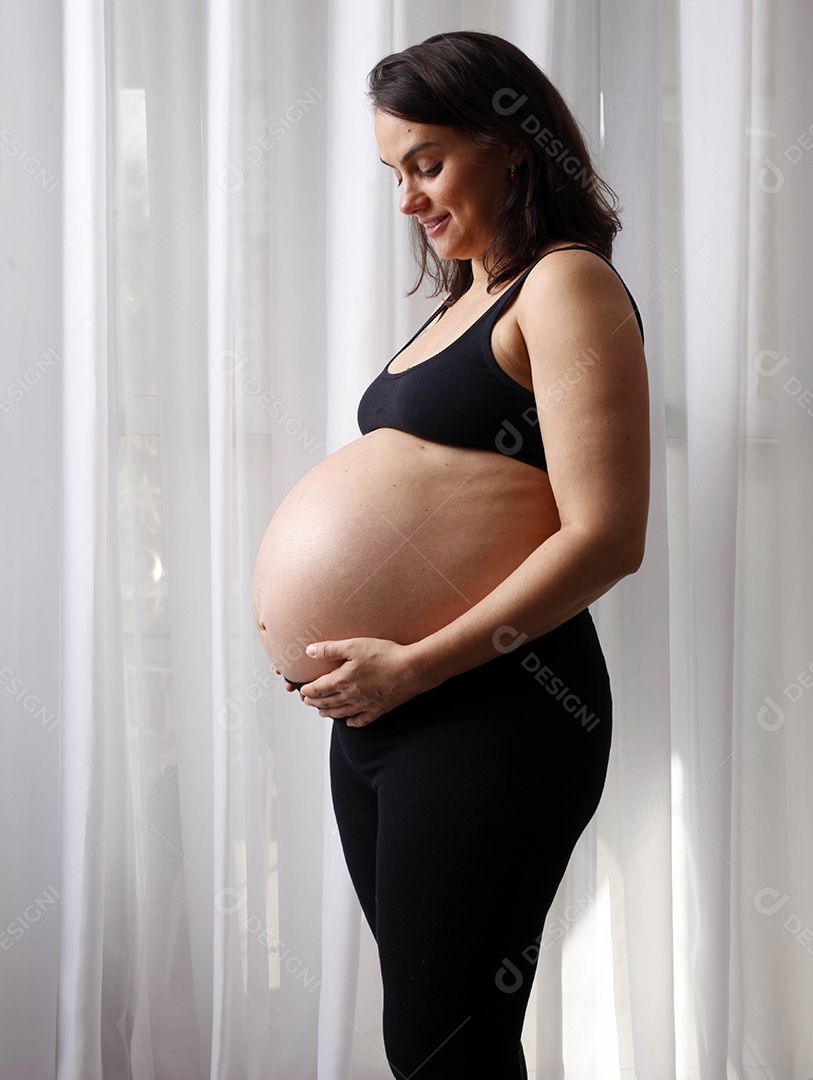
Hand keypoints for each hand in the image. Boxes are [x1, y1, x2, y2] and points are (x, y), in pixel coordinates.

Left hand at [296, 637, 427, 726]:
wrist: (411, 670)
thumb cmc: (384, 655)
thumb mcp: (354, 646)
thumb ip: (330, 649)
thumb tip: (309, 651)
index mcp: (342, 680)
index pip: (319, 689)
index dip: (308, 691)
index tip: (301, 692)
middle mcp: (351, 696)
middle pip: (328, 702)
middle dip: (315, 702)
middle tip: (307, 702)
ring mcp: (365, 704)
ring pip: (342, 712)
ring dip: (329, 713)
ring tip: (322, 713)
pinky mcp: (379, 708)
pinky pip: (363, 719)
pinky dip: (354, 722)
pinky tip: (350, 722)